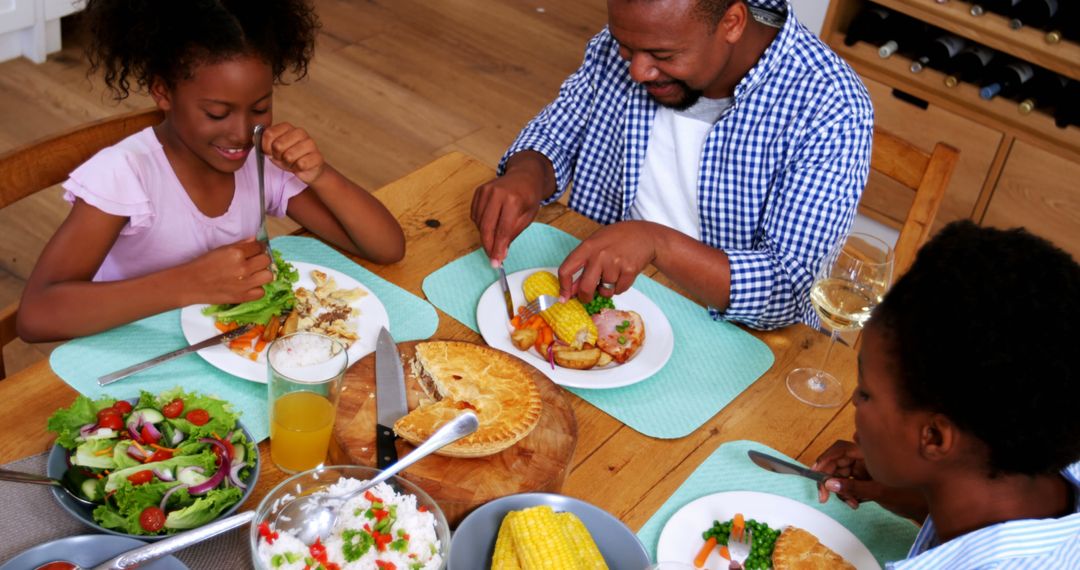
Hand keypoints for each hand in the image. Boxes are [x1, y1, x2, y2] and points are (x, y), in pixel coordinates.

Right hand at [181, 239, 272, 304]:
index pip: (259, 247)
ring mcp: (244, 283)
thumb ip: (240, 244)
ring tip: (253, 274)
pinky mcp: (243, 297)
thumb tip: (255, 240)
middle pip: (266, 260)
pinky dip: (257, 289)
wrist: (191, 283)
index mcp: (237, 252)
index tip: (254, 251)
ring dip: (262, 274)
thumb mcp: (221, 249)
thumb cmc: (204, 264)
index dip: (257, 248)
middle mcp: (243, 267)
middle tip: (254, 262)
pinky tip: (248, 285)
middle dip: (261, 260)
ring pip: (268, 276)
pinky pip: (262, 292)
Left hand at [260, 122, 324, 184]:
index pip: (269, 134)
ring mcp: (310, 143)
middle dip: (278, 156)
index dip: (265, 147)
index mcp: (287, 127)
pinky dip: (297, 169)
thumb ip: (263, 143)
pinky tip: (301, 166)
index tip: (269, 152)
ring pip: (289, 156)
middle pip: (278, 145)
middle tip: (283, 158)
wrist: (308, 169)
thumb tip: (255, 138)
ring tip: (293, 162)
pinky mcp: (318, 156)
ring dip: (288, 164)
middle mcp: (300, 132)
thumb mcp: (272, 150)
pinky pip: (301, 164)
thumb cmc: (289, 158)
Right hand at [471, 153, 548, 264]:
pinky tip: (490, 223)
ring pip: (479, 222)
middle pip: (486, 227)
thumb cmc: (528, 197)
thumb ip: (512, 234)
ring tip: (496, 236)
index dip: (498, 248)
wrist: (524, 176)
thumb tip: (500, 253)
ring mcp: (486, 191)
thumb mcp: (527, 217)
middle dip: (488, 246)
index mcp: (513, 200)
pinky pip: (474, 214)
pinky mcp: (479, 191)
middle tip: (492, 257)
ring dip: (485, 235)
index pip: (502, 230)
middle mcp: (497, 194)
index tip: (496, 262)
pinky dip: (480, 224)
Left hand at [557, 221, 657, 301]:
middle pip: (585, 288)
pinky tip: (622, 274)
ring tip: (612, 275)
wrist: (645, 235)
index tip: (563, 297)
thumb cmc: (617, 239)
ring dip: (606, 290)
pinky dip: (619, 287)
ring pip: (605, 291)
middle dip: (585, 297)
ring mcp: (615, 263)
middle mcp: (599, 255)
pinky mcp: (629, 271)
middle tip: (587, 298)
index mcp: (587, 247)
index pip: (566, 269)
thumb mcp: (595, 245)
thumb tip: (571, 290)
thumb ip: (582, 265)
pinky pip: (619, 290)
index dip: (563, 287)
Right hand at [811, 440, 927, 519]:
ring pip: (841, 474)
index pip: (839, 449)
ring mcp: (866, 468)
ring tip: (852, 503)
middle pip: (837, 463)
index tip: (815, 474)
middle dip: (829, 479)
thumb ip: (853, 487)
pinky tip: (856, 503)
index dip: (824, 459)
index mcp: (869, 452)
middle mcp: (865, 457)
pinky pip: (849, 483)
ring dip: (841, 489)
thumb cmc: (910, 494)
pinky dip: (848, 493)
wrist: (927, 506)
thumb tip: (828, 483)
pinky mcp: (866, 479)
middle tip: (824, 497)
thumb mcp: (879, 491)